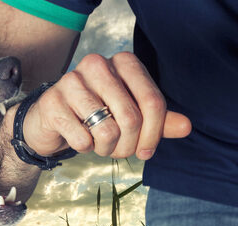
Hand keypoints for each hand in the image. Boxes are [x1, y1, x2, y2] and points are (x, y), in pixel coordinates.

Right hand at [18, 52, 191, 160]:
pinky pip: (82, 139)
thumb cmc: (95, 115)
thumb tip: (187, 127)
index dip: (154, 134)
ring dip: (106, 149)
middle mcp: (97, 64)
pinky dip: (84, 148)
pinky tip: (78, 138)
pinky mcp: (52, 103)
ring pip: (107, 131)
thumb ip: (159, 119)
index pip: (153, 102)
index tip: (146, 151)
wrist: (51, 120)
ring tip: (99, 144)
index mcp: (123, 62)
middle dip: (128, 146)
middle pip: (132, 118)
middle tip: (119, 151)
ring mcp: (71, 82)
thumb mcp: (131, 114)